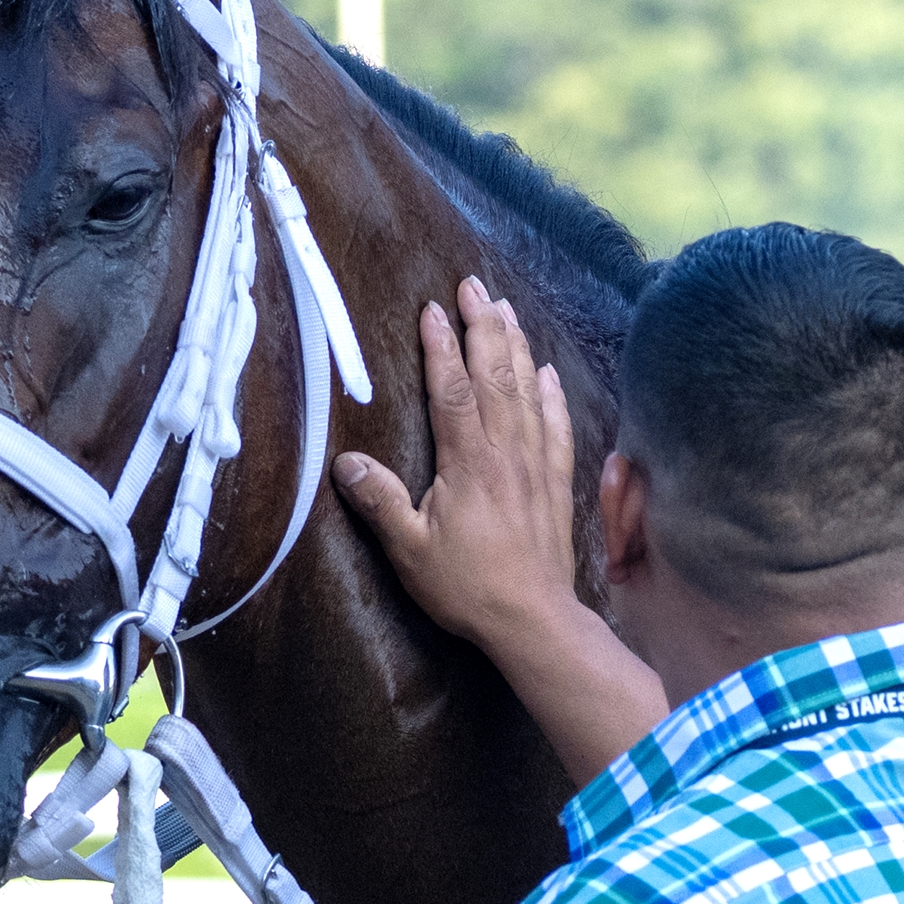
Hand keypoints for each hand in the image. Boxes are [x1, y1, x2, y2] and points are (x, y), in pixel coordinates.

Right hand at [333, 277, 583, 652]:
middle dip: (484, 326)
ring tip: (507, 309)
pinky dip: (552, 393)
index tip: (432, 308)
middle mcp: (507, 451)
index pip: (453, 390)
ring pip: (529, 391)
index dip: (442, 347)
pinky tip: (548, 371)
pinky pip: (558, 425)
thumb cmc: (467, 586)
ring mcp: (537, 463)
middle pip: (496, 375)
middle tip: (474, 285)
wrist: (534, 618)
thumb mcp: (409, 550)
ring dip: (517, 346)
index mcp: (469, 462)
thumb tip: (344, 462)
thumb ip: (381, 502)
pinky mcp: (557, 481)